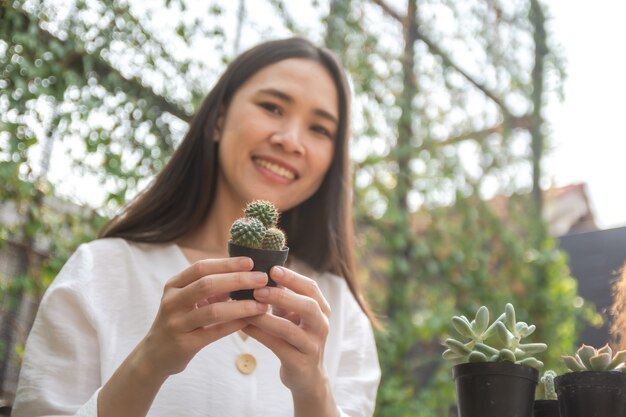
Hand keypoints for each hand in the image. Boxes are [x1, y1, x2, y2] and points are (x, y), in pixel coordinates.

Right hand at [139, 257, 268, 377]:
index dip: (227, 263)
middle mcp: (172, 302)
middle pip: (207, 285)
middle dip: (238, 280)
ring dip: (241, 306)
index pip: (201, 267)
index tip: (250, 262)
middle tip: (262, 279)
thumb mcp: (189, 299)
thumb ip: (211, 287)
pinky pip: (214, 332)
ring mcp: (176, 323)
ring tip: (262, 304)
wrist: (156, 354)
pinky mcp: (184, 344)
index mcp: (174, 285)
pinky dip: (234, 325)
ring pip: (213, 311)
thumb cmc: (181, 320)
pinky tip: (251, 320)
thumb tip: (245, 273)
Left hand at [242, 265, 331, 394]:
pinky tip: (244, 327)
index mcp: (322, 310)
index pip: (311, 288)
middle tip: (258, 289)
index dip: (292, 278)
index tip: (272, 269)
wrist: (306, 375)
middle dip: (282, 295)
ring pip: (290, 329)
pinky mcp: (300, 363)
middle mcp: (321, 326)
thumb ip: (283, 296)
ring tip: (248, 309)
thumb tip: (260, 272)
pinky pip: (277, 346)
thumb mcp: (294, 314)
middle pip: (308, 306)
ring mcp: (312, 346)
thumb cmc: (295, 336)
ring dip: (266, 318)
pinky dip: (259, 335)